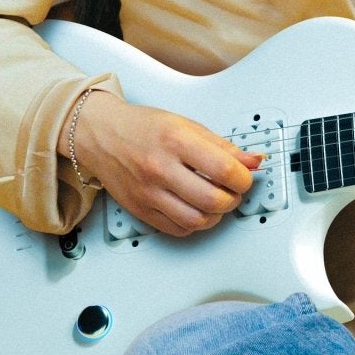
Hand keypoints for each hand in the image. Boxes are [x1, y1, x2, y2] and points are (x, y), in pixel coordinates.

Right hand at [71, 93, 262, 236]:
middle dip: (234, 198)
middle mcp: (160, 169)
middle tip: (234, 190)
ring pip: (197, 220)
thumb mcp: (187, 125)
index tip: (246, 176)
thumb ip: (223, 146)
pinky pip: (177, 229)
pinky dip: (195, 223)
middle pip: (213, 200)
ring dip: (217, 214)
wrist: (100, 134)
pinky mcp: (140, 210)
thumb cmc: (143, 127)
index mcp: (176, 141)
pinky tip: (197, 209)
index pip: (224, 169)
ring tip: (217, 200)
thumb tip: (254, 161)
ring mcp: (148, 192)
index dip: (244, 177)